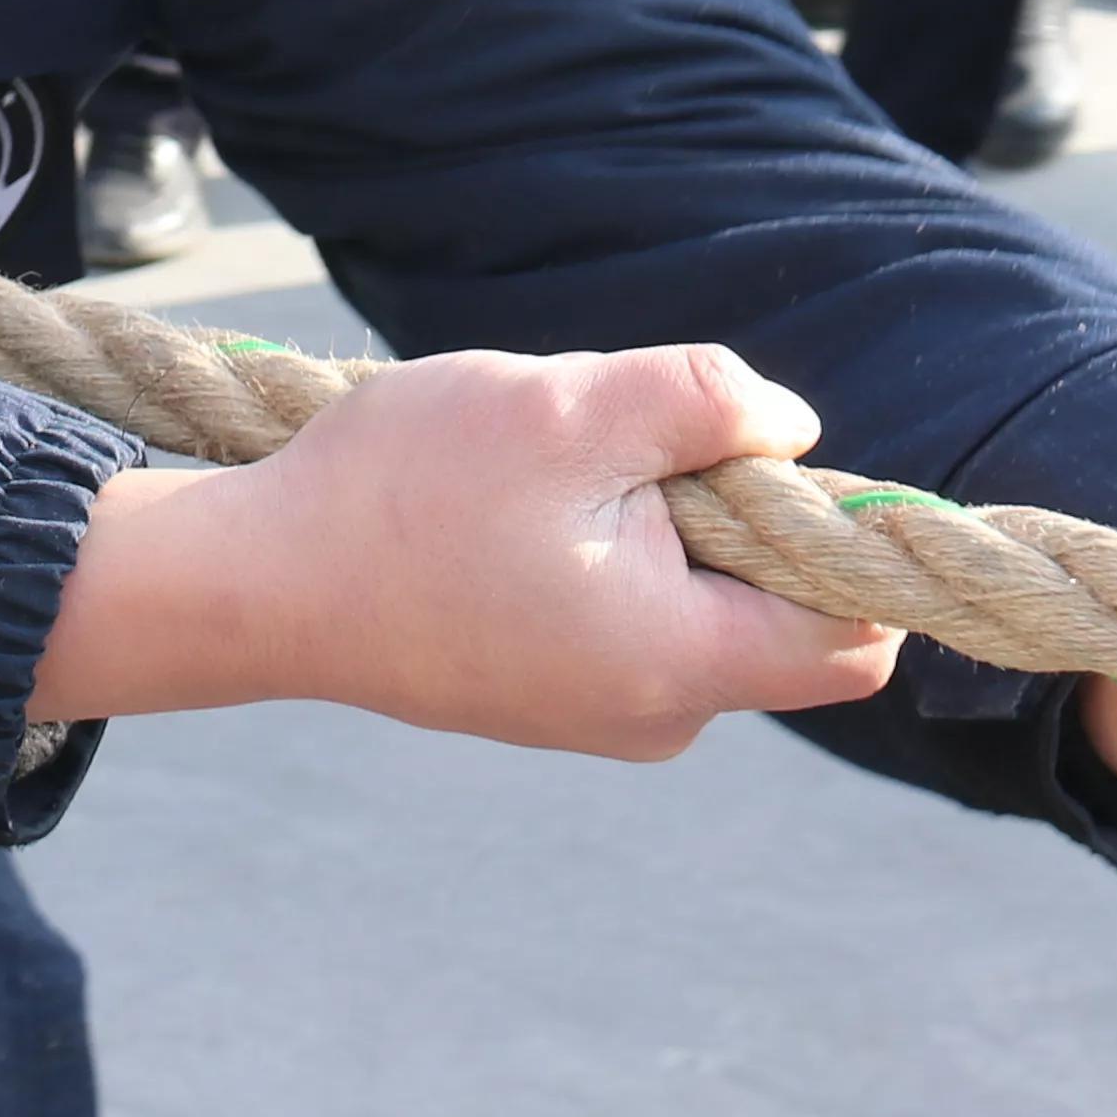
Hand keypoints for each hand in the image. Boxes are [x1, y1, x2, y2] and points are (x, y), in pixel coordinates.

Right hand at [29, 346, 900, 757]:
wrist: (258, 582)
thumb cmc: (404, 495)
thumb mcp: (568, 406)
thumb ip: (705, 401)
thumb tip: (791, 428)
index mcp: (680, 664)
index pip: (857, 638)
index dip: (858, 542)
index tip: (781, 460)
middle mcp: (658, 715)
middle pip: (779, 608)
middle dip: (734, 509)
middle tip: (620, 447)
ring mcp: (600, 712)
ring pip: (699, 596)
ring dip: (657, 518)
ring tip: (544, 476)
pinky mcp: (550, 691)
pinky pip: (633, 610)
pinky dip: (604, 545)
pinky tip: (511, 509)